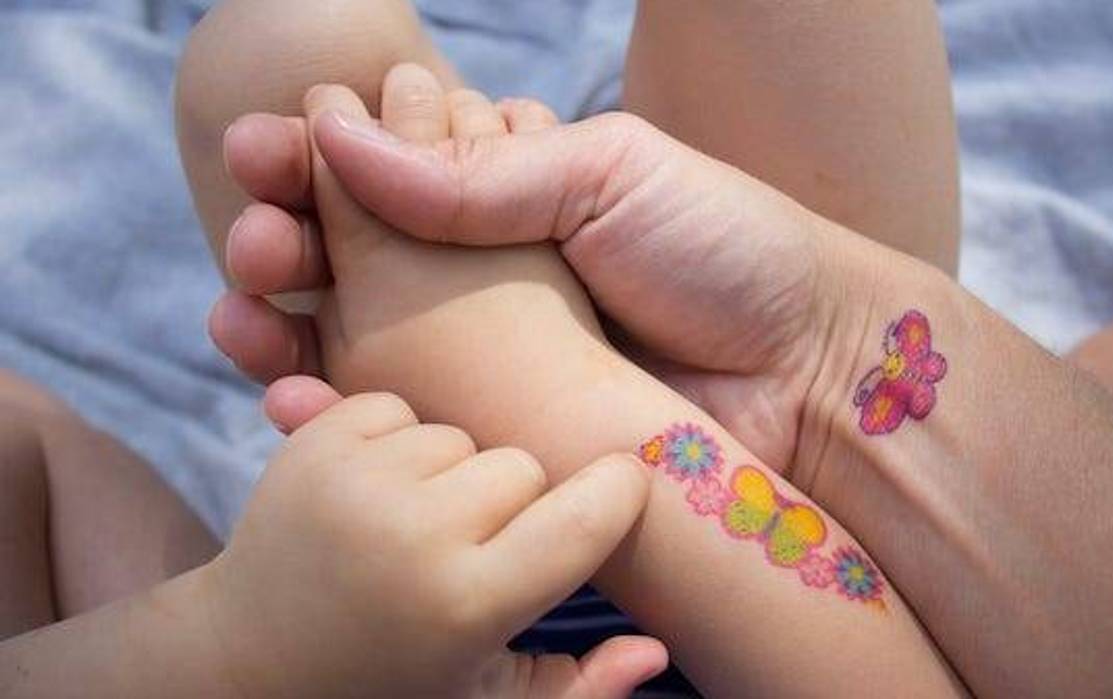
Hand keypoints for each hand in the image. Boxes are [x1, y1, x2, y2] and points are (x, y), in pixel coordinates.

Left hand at [200, 376, 663, 697]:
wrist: (248, 656)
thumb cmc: (388, 683)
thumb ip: (580, 689)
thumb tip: (656, 648)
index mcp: (469, 605)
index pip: (591, 515)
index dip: (620, 493)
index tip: (619, 492)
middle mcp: (414, 536)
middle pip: (525, 465)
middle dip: (516, 500)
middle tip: (475, 547)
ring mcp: (357, 482)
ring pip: (463, 432)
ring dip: (454, 470)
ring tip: (416, 526)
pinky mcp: (313, 442)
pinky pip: (401, 406)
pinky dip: (397, 442)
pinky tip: (376, 495)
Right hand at [210, 75, 915, 477]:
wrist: (813, 371)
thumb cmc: (729, 251)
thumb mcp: (607, 171)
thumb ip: (473, 170)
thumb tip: (341, 129)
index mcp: (509, 195)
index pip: (382, 173)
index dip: (311, 161)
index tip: (261, 151)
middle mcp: (482, 276)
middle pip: (346, 258)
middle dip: (278, 241)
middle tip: (254, 237)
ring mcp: (483, 360)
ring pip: (349, 343)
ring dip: (276, 327)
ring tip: (245, 311)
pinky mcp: (495, 434)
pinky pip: (394, 425)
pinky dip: (326, 413)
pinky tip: (287, 399)